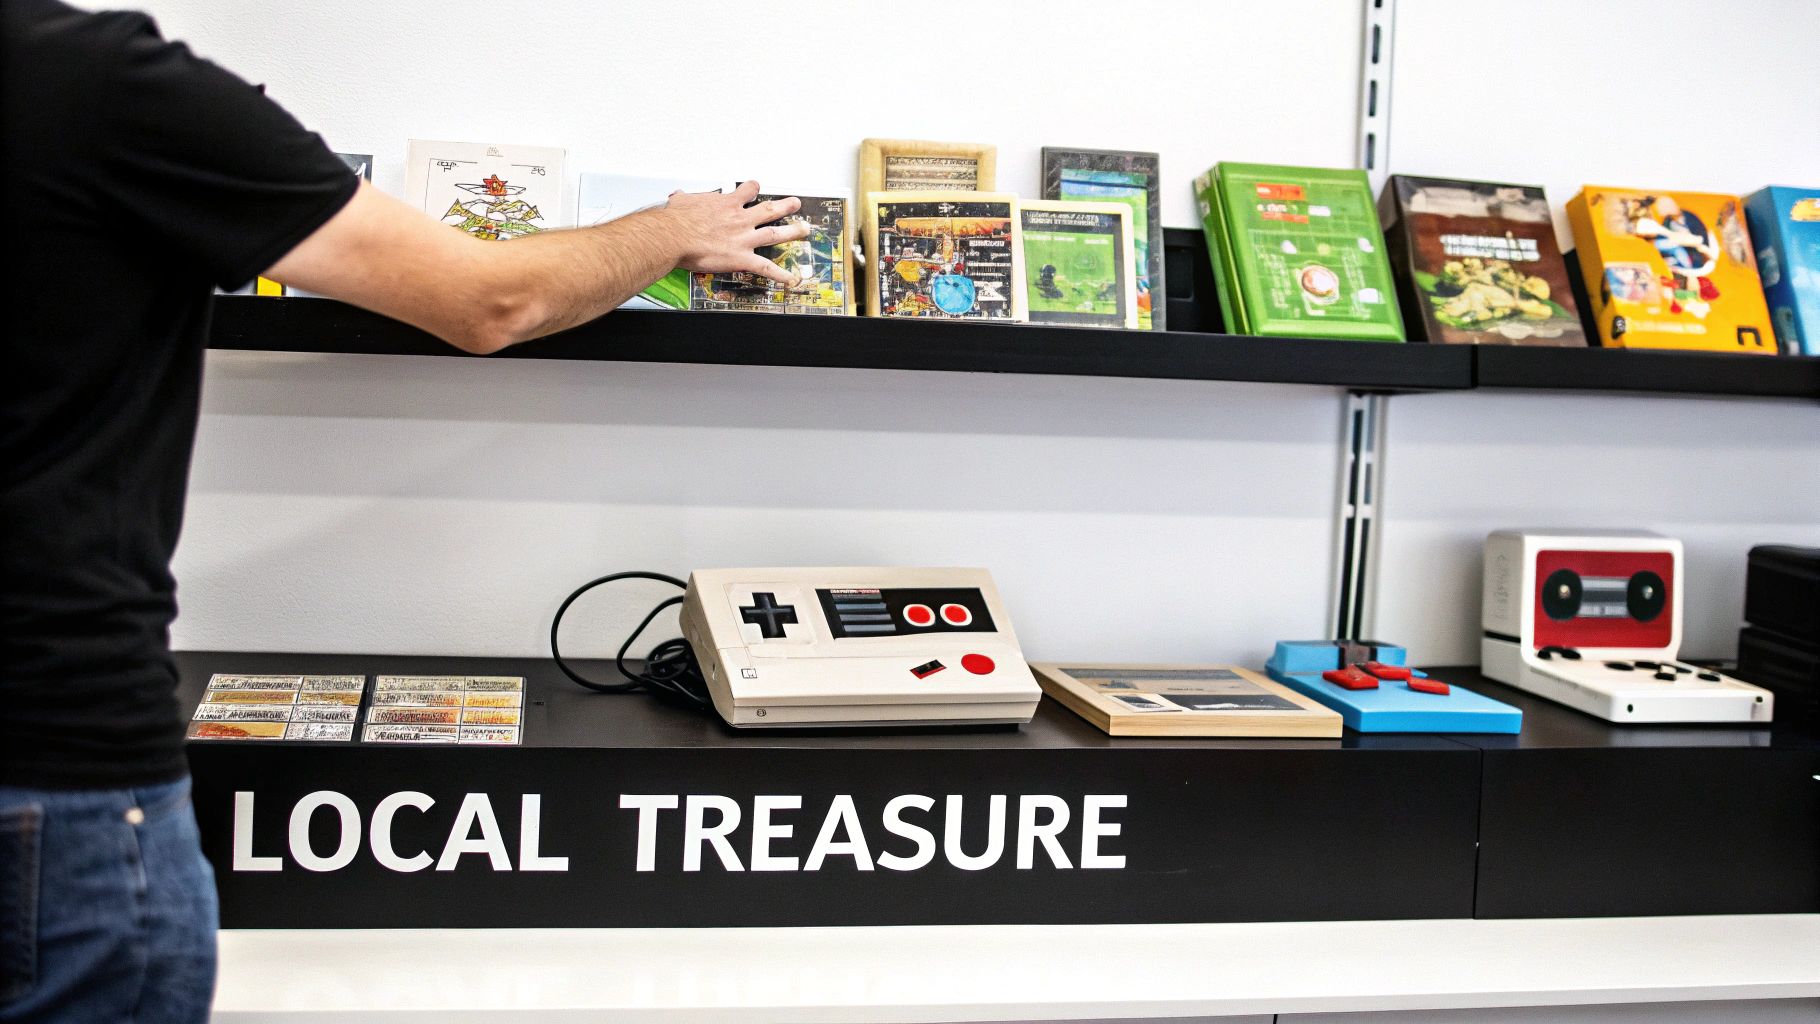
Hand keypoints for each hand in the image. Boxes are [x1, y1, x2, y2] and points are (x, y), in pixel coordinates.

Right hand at [663, 181, 812, 287]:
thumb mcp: (681, 202)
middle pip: (769, 209)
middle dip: (785, 206)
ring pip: (774, 233)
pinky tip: (791, 278)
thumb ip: (684, 199)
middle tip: (795, 203)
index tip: (755, 189)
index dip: (753, 189)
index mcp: (727, 203)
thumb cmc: (676, 220)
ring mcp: (744, 238)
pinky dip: (780, 274)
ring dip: (792, 232)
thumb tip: (678, 197)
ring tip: (804, 229)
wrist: (674, 236)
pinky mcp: (741, 257)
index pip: (747, 190)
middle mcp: (740, 219)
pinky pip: (765, 267)